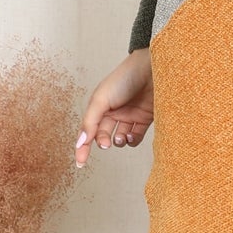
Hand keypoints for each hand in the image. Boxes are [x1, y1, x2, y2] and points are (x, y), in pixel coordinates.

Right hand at [75, 49, 154, 165]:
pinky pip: (136, 137)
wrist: (152, 69)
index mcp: (99, 106)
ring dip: (119, 142)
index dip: (82, 147)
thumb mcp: (101, 99)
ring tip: (121, 137)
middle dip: (102, 142)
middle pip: (103, 135)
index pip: (88, 130)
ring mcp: (129, 116)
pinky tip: (131, 135)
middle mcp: (114, 112)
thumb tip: (80, 142)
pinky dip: (132, 140)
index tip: (80, 163)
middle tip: (105, 143)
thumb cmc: (124, 79)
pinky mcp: (145, 119)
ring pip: (120, 138)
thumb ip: (90, 122)